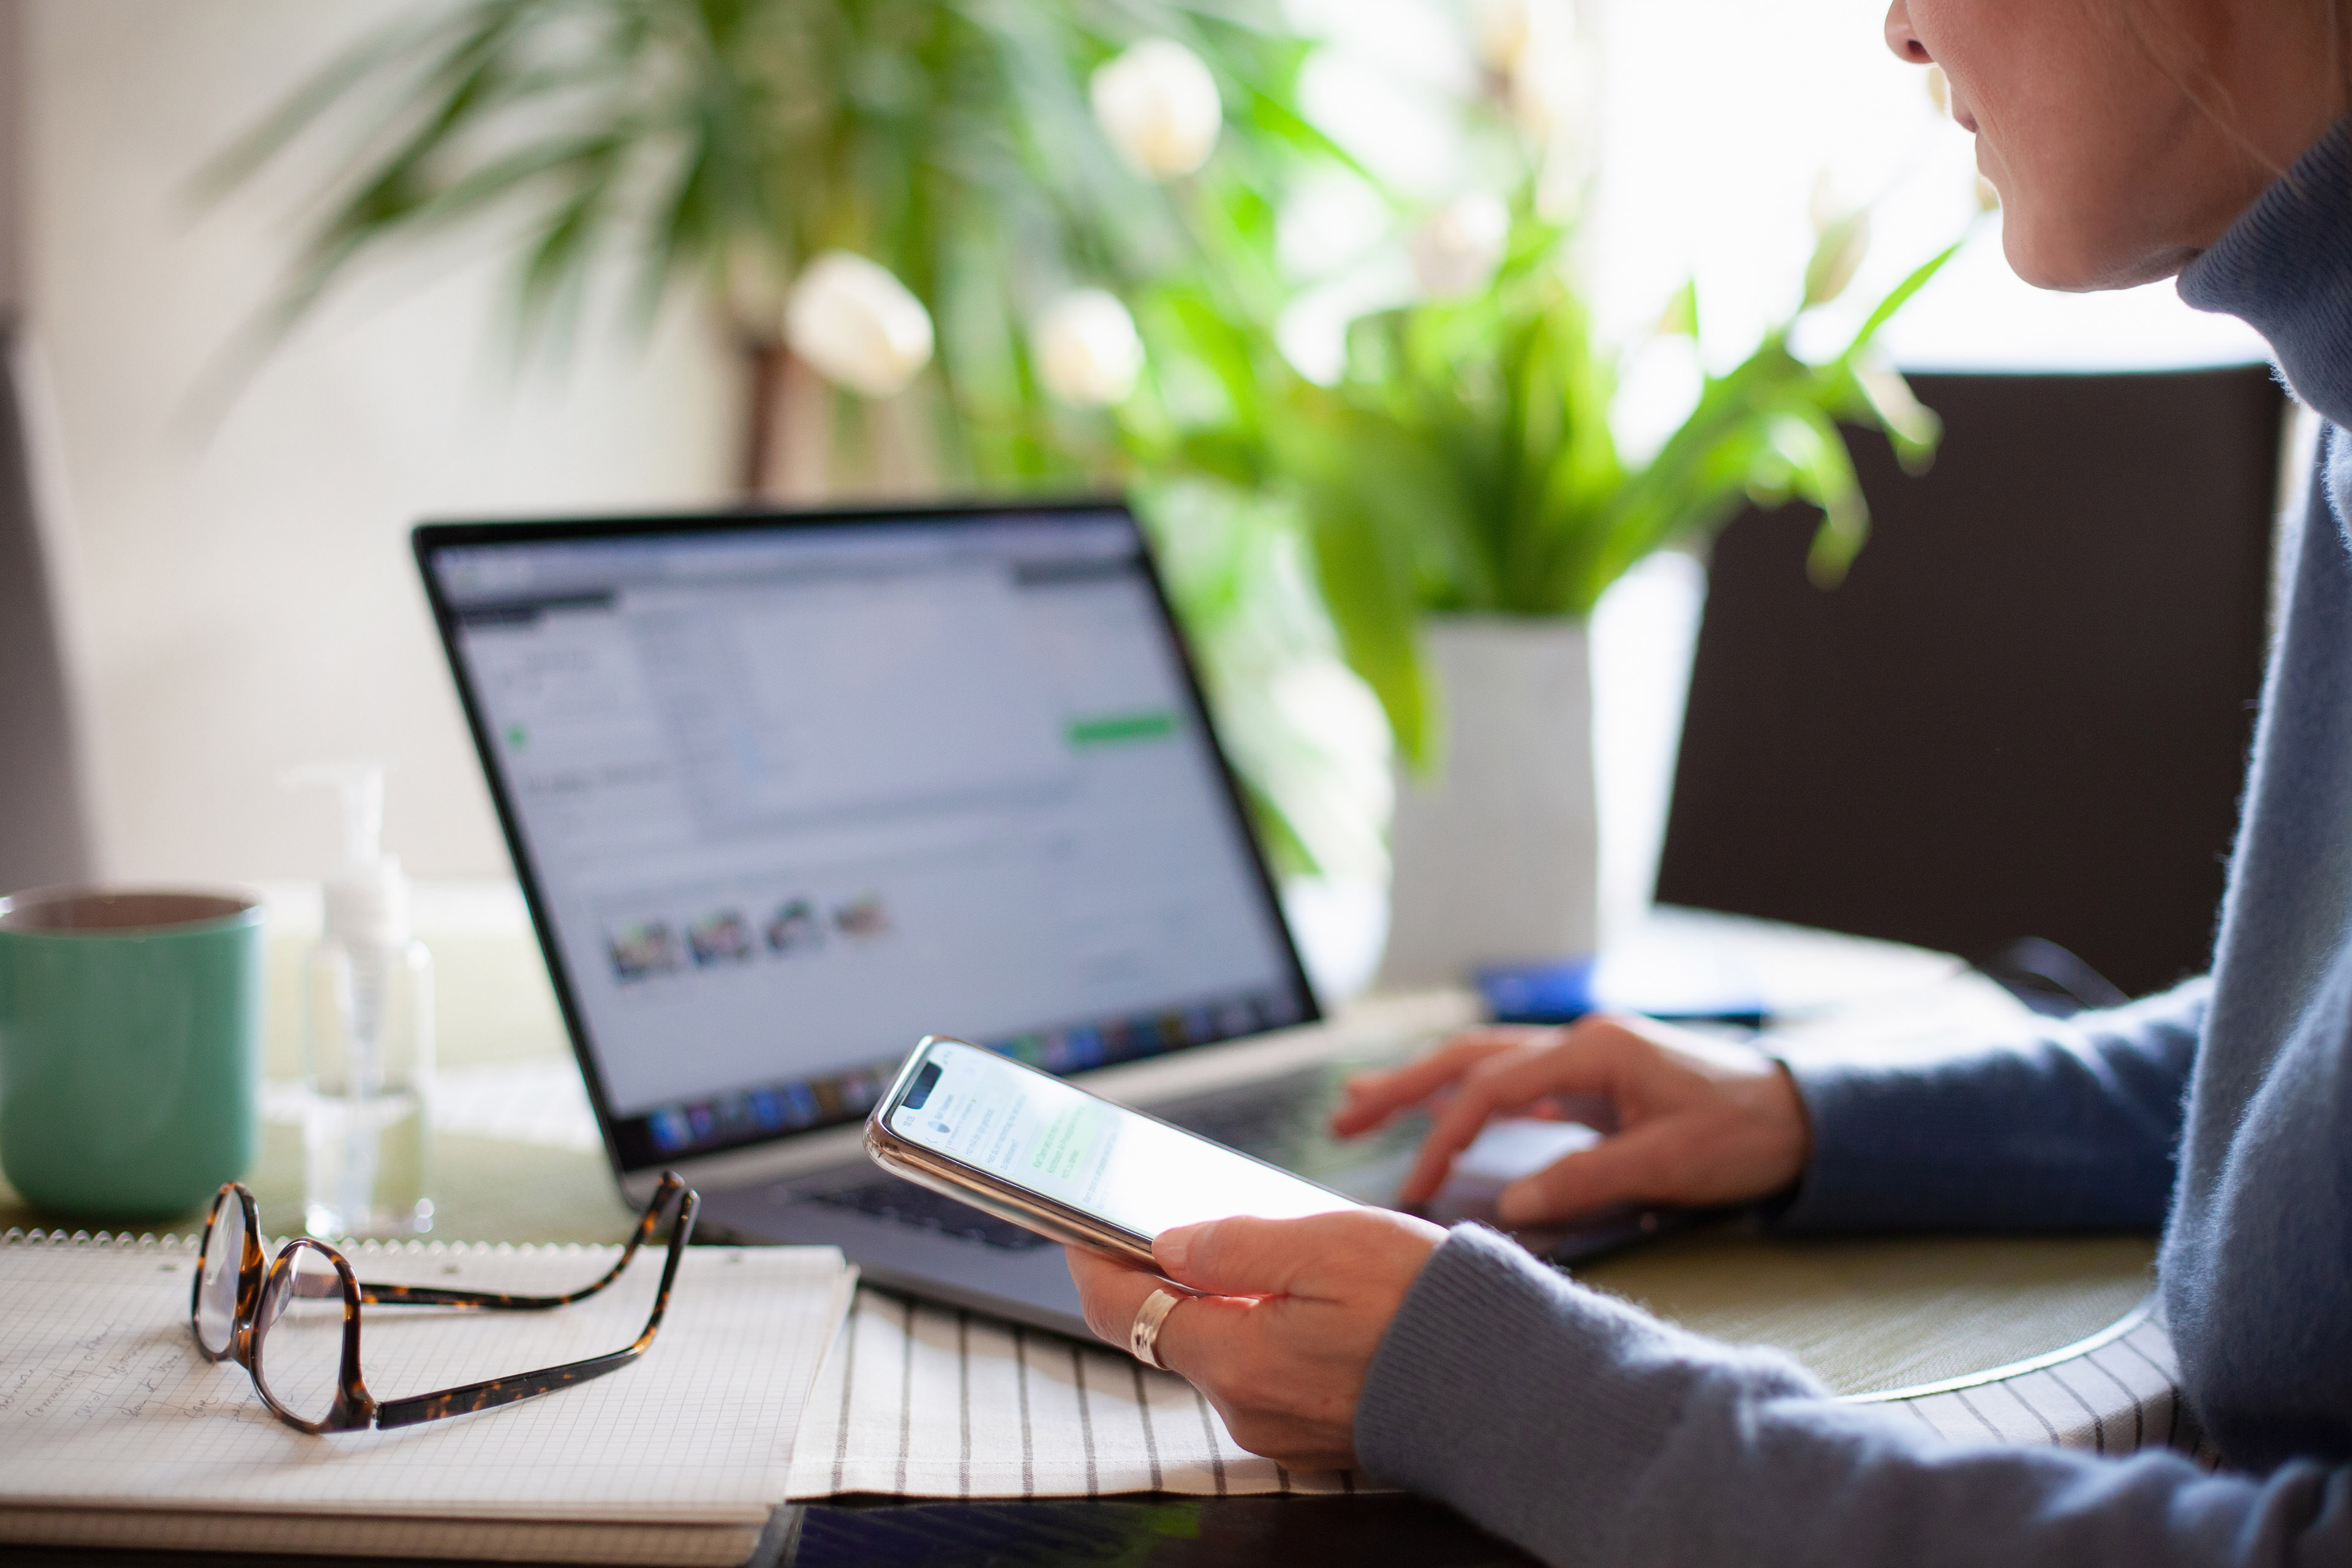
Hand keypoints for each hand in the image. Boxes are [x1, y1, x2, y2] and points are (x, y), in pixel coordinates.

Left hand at [1064, 1208, 1443, 1471]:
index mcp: (1236, 1360)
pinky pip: (1265, 1372)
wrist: (1513, 1387)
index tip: (1077, 1227)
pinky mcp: (1316, 1433)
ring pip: (1222, 1350)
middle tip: (1171, 1218)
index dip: (1092, 1264)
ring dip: (1224, 1302)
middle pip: (1170, 1332)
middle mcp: (1245, 1407)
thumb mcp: (1327, 1246)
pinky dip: (1264, 1330)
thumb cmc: (1429, 1310)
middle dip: (1165, 1275)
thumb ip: (1235, 1247)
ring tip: (1258, 1248)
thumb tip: (1169, 1244)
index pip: (1124, 1313)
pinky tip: (1302, 1295)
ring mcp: (1280, 1428)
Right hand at [1331, 1016, 1811, 1226]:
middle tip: (1343, 1117)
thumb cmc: (1745, 1133)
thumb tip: (1510, 1204)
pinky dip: (1466, 1098)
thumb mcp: (1670, 1162)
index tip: (1413, 1185)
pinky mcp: (1592, 1080)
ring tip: (1363, 1106)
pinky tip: (1442, 1118)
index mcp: (1593, 1050)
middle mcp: (1579, 1043)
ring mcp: (1583, 1058)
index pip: (1491, 1088)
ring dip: (1423, 1085)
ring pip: (1483, 1064)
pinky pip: (1512, 1083)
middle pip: (1468, 1057)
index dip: (1444, 1136)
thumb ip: (1586, 1179)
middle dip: (1401, 1086)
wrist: (1803, 1116)